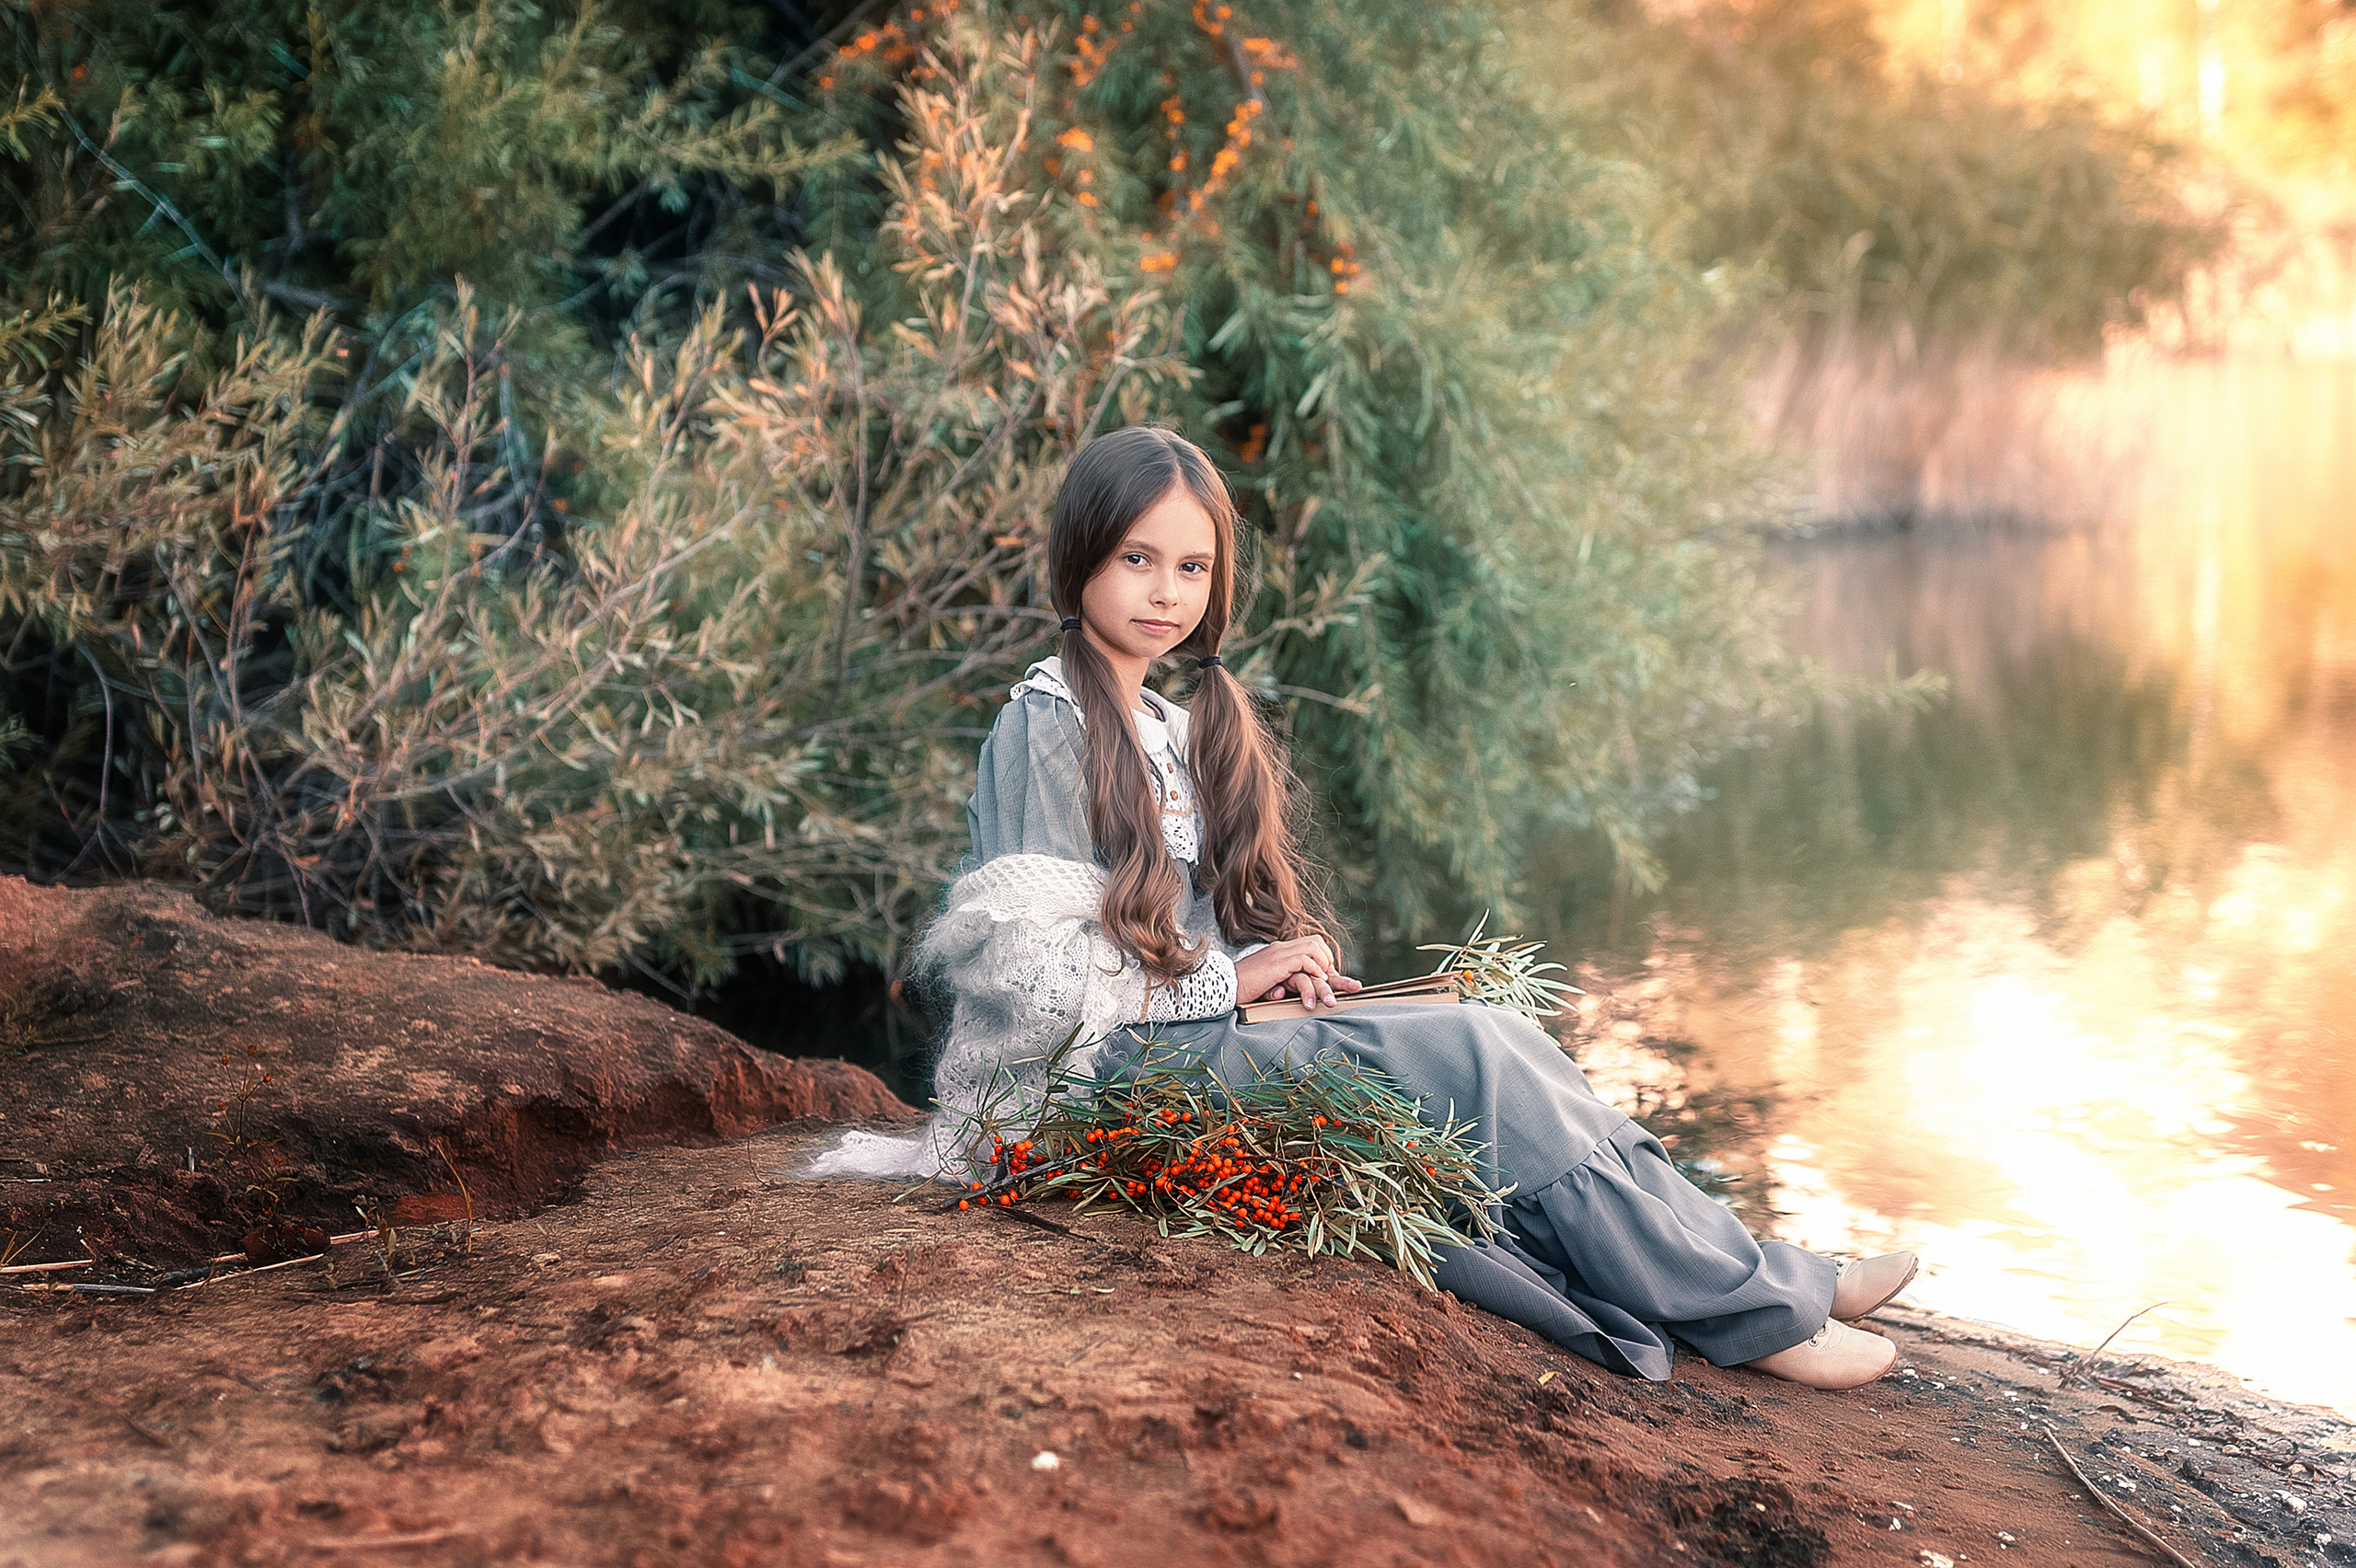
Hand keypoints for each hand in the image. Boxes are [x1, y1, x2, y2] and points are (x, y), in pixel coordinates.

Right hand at [1233, 935, 1362, 1011]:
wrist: (1222, 987)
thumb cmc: (1241, 989)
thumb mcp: (1266, 986)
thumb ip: (1281, 984)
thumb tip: (1286, 992)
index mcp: (1280, 952)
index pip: (1311, 947)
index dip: (1325, 962)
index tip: (1332, 979)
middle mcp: (1282, 949)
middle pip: (1317, 945)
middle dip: (1332, 963)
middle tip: (1345, 982)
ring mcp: (1279, 954)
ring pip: (1314, 951)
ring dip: (1325, 972)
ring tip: (1329, 992)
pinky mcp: (1277, 963)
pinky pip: (1304, 961)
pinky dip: (1313, 973)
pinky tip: (1312, 988)